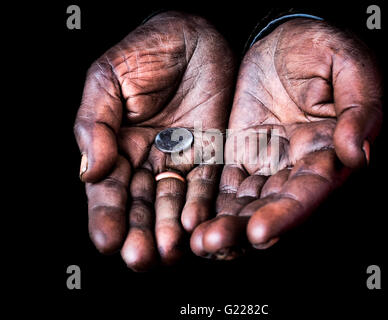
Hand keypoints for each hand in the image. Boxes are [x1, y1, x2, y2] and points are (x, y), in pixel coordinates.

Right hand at [74, 11, 234, 269]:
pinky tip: (193, 226)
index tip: (107, 241)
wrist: (195, 33)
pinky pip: (204, 185)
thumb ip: (95, 122)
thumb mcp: (109, 78)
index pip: (108, 189)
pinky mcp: (210, 153)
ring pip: (171, 202)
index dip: (107, 216)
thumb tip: (88, 171)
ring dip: (167, 229)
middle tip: (139, 258)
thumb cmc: (147, 49)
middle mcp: (147, 158)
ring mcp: (179, 158)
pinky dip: (198, 206)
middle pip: (140, 205)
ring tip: (167, 251)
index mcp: (116, 144)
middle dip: (138, 232)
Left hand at [190, 18, 381, 258]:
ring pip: (243, 203)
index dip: (287, 215)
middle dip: (242, 230)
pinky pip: (222, 183)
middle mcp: (295, 167)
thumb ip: (359, 110)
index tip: (260, 232)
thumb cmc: (324, 48)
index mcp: (327, 152)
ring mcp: (265, 162)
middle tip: (210, 245)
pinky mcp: (238, 153)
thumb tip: (356, 154)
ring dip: (221, 224)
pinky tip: (189, 219)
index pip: (309, 193)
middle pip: (270, 208)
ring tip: (197, 242)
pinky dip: (208, 203)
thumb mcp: (349, 67)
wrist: (285, 38)